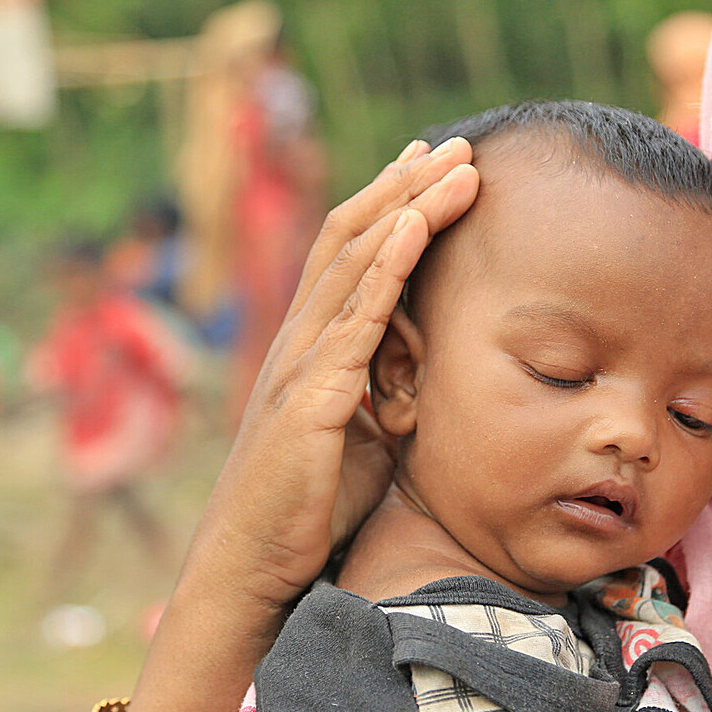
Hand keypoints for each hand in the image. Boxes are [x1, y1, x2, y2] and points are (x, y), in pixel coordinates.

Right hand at [201, 136, 478, 606]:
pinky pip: (356, 318)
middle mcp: (300, 339)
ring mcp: (302, 363)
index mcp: (310, 345)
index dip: (389, 204)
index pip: (348, 253)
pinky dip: (387, 265)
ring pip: (358, 261)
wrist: (255, 566)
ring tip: (456, 166)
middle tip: (456, 145)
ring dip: (410, 206)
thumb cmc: (308, 507)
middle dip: (406, 185)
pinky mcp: (312, 398)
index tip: (430, 166)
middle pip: (353, 237)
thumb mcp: (359, 435)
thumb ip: (381, 391)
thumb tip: (424, 373)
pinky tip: (417, 225)